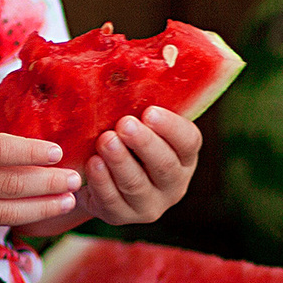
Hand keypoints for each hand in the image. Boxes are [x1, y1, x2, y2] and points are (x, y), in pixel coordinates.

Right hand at [0, 89, 84, 241]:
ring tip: (68, 200)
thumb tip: (16, 86)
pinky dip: (15, 216)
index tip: (59, 151)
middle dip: (49, 183)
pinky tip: (36, 208)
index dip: (32, 151)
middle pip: (9, 185)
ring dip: (42, 208)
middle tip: (77, 178)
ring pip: (6, 213)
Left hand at [68, 105, 199, 226]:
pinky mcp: (122, 217)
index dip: (171, 128)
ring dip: (120, 161)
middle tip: (125, 124)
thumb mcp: (138, 124)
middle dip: (144, 144)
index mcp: (184, 155)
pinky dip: (102, 182)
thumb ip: (141, 105)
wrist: (98, 178)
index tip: (150, 112)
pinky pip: (113, 201)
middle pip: (164, 166)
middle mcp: (174, 183)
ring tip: (105, 140)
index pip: (188, 142)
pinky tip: (93, 163)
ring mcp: (150, 205)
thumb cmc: (123, 139)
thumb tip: (132, 65)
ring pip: (137, 185)